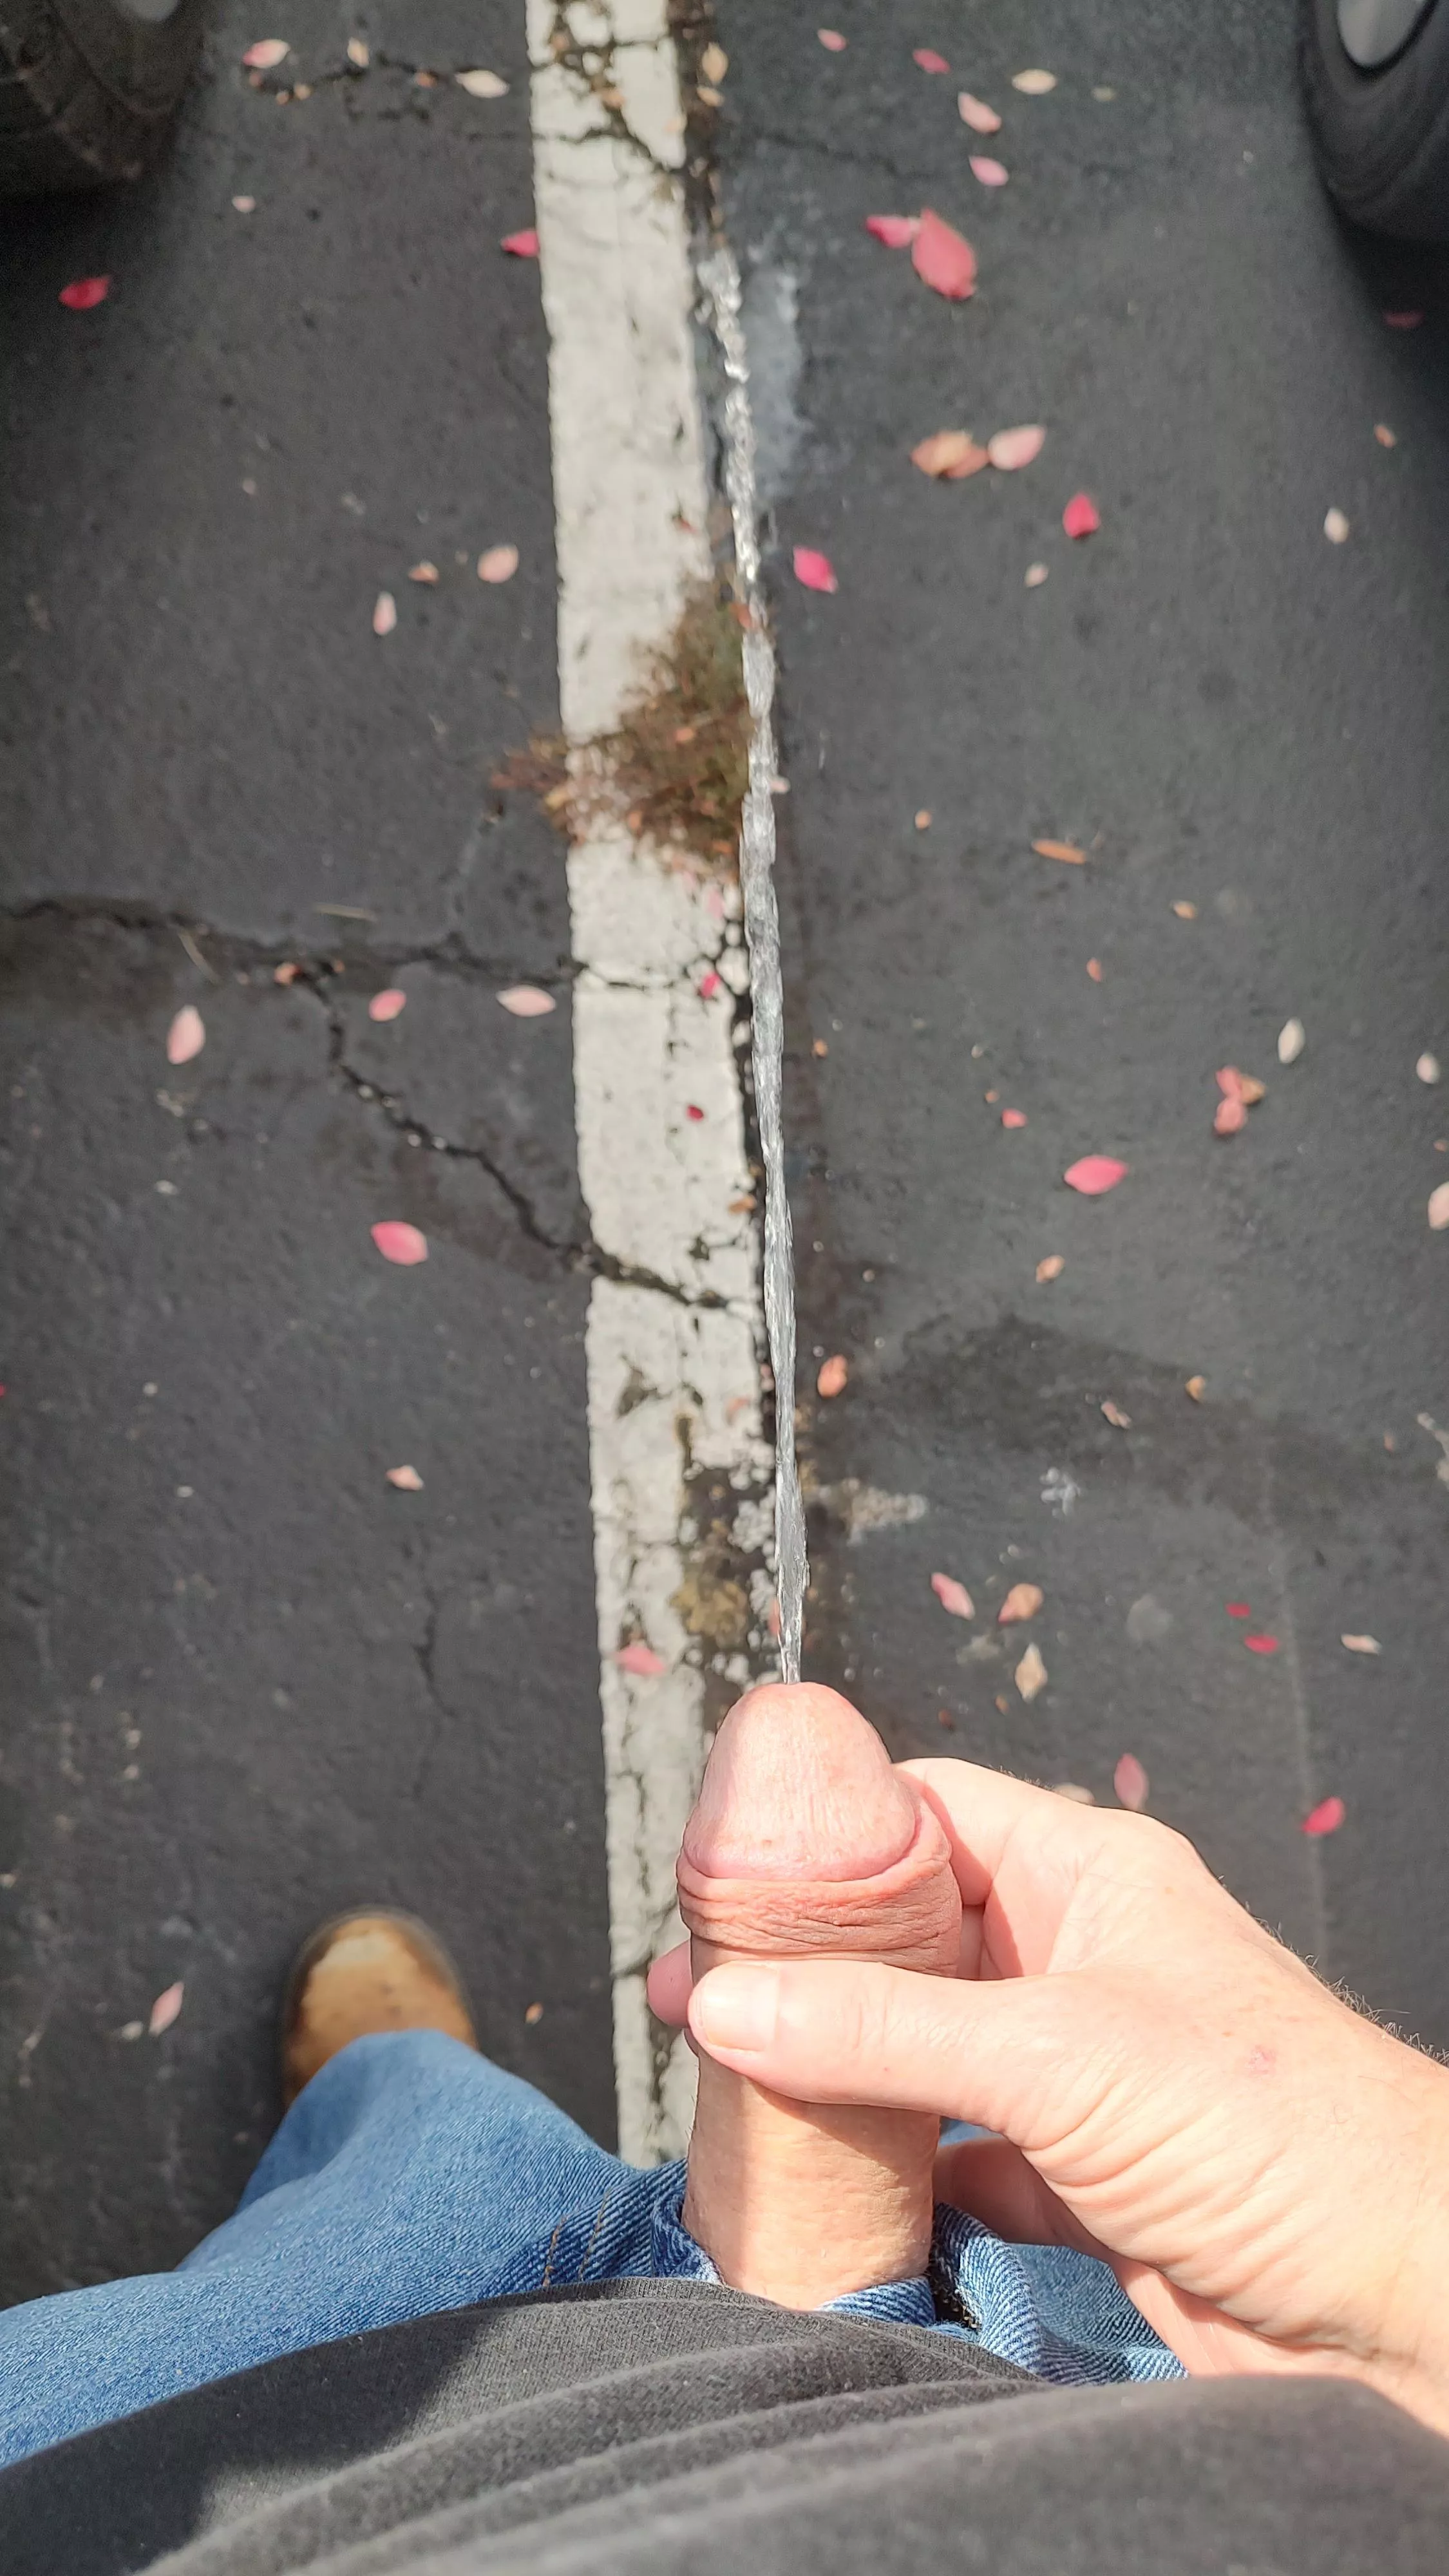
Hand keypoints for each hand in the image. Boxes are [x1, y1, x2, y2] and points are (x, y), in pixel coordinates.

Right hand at [663, 1757, 1448, 2432]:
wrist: (1400, 2299)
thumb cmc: (1273, 2129)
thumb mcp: (1054, 2053)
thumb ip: (880, 2029)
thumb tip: (723, 2002)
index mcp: (1087, 1873)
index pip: (929, 1810)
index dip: (825, 1834)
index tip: (720, 1879)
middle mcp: (1078, 1957)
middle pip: (909, 1936)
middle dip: (805, 1967)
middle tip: (690, 1998)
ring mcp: (1077, 2071)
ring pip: (923, 2050)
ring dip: (837, 2072)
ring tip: (727, 2089)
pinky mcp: (1079, 2179)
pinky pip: (955, 2157)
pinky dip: (892, 2171)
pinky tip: (818, 2186)